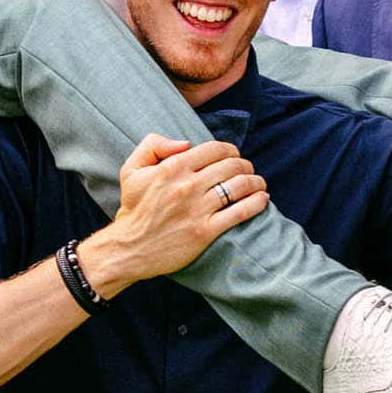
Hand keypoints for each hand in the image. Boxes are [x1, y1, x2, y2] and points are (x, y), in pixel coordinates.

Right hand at [78, 137, 266, 291]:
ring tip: (258, 184)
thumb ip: (153, 145)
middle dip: (245, 165)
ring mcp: (198, 209)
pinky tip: (262, 199)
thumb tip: (185, 143)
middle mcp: (187, 185)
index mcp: (172, 167)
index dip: (229, 150)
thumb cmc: (133, 209)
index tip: (233, 156)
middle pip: (232, 166)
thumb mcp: (131, 170)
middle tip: (247, 170)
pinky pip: (240, 212)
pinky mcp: (206, 231)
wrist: (129, 249)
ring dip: (256, 181)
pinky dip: (256, 203)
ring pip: (240, 186)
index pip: (214, 149)